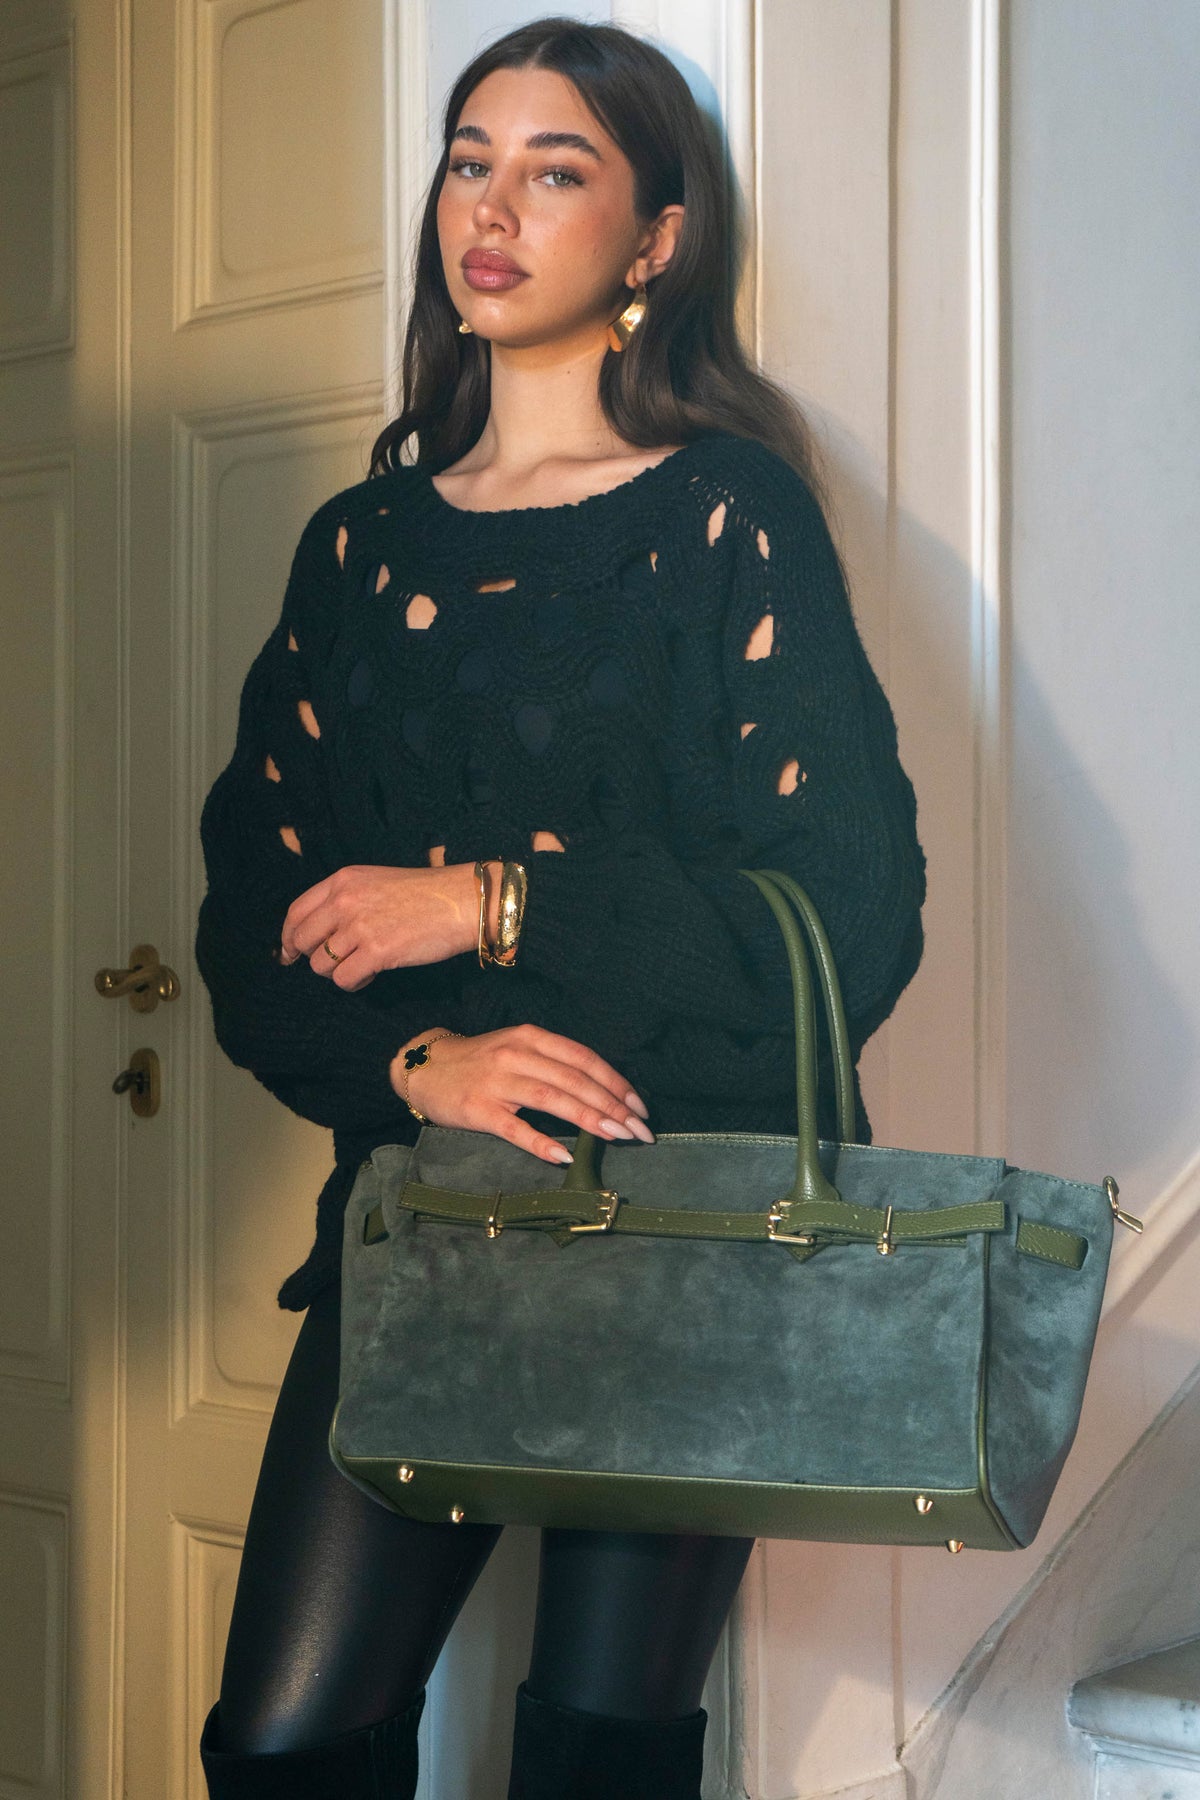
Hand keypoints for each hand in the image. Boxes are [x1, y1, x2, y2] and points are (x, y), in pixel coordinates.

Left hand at [281, 863, 477, 989]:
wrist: (461, 902)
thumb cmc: (425, 894)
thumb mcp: (376, 882)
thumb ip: (346, 901)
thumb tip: (320, 934)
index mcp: (342, 881)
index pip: (296, 912)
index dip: (289, 937)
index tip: (290, 952)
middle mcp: (345, 901)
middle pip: (301, 941)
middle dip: (311, 957)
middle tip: (330, 965)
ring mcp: (359, 926)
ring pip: (321, 964)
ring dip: (337, 972)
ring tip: (362, 966)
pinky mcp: (376, 951)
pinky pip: (344, 979)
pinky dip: (355, 983)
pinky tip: (371, 974)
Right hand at [391, 1023, 654, 1164]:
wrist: (427, 1067)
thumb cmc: (482, 1063)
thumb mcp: (519, 1050)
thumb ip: (554, 1065)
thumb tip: (603, 1093)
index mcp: (532, 1038)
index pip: (584, 1059)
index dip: (616, 1082)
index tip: (640, 1107)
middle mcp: (518, 1054)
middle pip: (575, 1080)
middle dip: (612, 1106)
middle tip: (638, 1131)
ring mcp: (497, 1082)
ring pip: (552, 1099)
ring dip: (588, 1118)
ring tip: (616, 1136)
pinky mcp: (478, 1109)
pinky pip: (515, 1128)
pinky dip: (541, 1142)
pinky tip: (564, 1155)